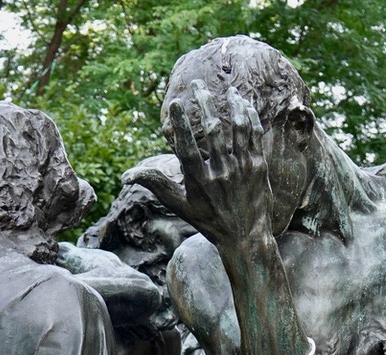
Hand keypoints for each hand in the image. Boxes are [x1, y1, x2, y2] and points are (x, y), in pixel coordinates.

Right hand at [125, 81, 272, 248]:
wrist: (246, 238)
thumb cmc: (209, 222)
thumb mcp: (180, 206)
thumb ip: (157, 185)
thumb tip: (127, 176)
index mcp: (199, 181)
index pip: (186, 147)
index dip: (180, 123)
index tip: (174, 102)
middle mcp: (220, 172)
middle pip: (212, 130)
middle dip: (204, 103)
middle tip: (197, 84)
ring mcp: (241, 168)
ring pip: (236, 128)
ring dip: (231, 105)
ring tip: (228, 90)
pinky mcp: (259, 167)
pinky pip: (254, 135)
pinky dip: (249, 117)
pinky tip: (244, 105)